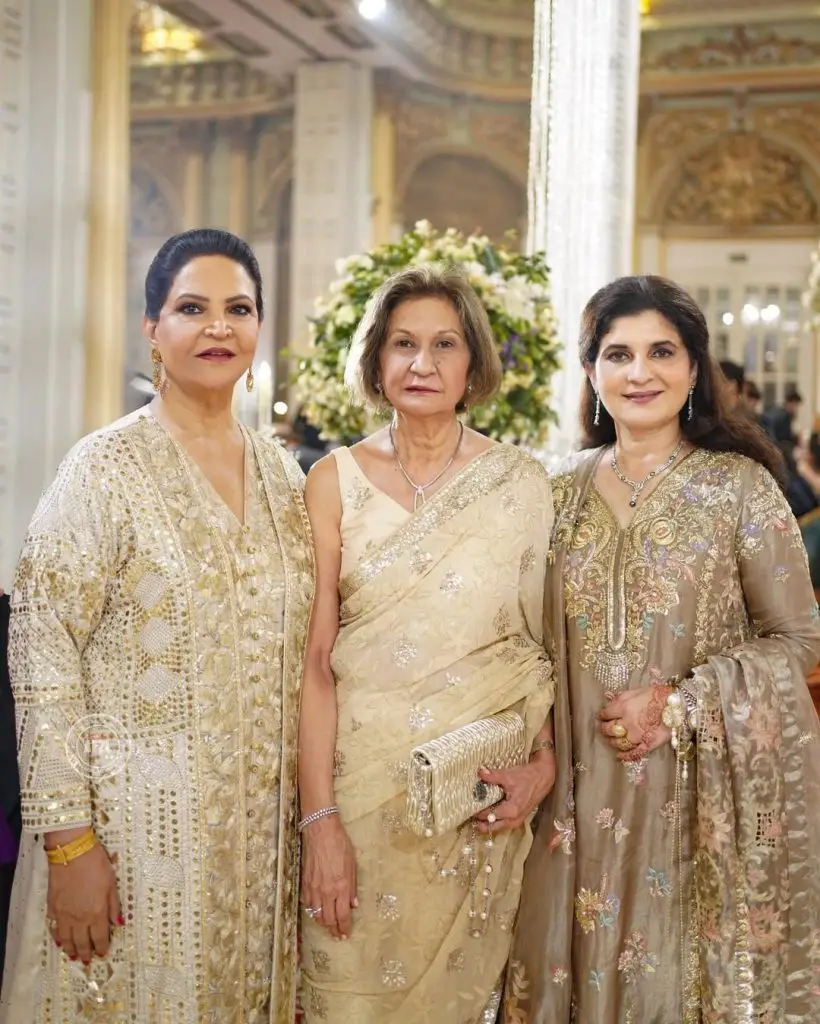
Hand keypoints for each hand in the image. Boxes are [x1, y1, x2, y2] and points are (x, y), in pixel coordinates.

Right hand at [46, 841, 121, 962]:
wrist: (71, 852)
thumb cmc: (95, 864)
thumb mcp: (112, 883)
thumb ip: (114, 905)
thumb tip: (120, 923)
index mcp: (97, 912)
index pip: (100, 937)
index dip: (102, 947)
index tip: (103, 954)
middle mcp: (79, 918)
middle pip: (82, 942)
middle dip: (86, 953)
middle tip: (87, 961)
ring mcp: (63, 914)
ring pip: (66, 938)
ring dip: (70, 949)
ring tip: (73, 956)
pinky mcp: (52, 906)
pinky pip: (54, 927)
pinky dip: (57, 936)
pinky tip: (59, 940)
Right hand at [300, 815, 357, 939]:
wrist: (320, 831)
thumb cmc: (340, 845)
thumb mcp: (353, 865)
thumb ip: (352, 887)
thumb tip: (353, 905)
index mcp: (341, 887)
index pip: (343, 916)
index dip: (344, 928)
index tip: (346, 934)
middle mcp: (326, 892)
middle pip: (328, 920)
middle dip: (333, 930)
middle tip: (337, 935)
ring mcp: (314, 888)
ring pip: (316, 915)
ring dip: (323, 923)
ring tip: (328, 926)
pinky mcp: (304, 883)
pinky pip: (307, 904)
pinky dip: (312, 911)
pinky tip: (316, 912)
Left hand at [474, 751, 555, 833]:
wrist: (544, 776)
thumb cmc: (528, 777)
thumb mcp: (509, 775)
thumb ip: (493, 776)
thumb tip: (480, 772)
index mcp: (511, 811)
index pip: (487, 816)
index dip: (476, 812)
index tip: (467, 805)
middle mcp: (513, 820)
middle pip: (491, 826)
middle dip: (479, 821)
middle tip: (469, 810)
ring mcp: (516, 820)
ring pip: (497, 826)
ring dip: (486, 821)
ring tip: (476, 810)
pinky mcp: (518, 817)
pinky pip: (502, 823)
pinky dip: (494, 819)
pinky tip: (488, 809)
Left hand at [598, 685, 672, 761]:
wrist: (679, 705)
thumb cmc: (658, 694)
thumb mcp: (637, 690)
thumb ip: (622, 696)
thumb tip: (609, 700)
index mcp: (623, 706)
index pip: (606, 713)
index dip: (602, 715)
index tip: (602, 716)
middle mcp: (627, 722)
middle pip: (609, 729)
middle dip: (604, 729)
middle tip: (604, 728)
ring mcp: (637, 735)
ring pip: (618, 742)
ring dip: (612, 742)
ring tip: (611, 740)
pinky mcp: (648, 744)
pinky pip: (634, 753)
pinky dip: (625, 756)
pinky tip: (619, 756)